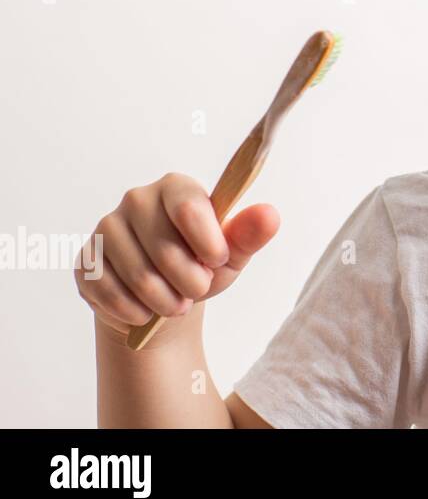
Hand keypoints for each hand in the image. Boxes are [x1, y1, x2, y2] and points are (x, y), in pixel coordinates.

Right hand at [74, 172, 279, 340]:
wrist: (163, 297)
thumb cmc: (201, 266)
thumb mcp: (232, 254)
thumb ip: (249, 234)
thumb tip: (270, 215)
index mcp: (176, 187)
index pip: (189, 207)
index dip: (208, 242)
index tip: (218, 260)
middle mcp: (137, 199)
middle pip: (164, 247)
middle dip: (190, 281)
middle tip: (198, 290)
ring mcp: (106, 228)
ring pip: (139, 275)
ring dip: (165, 301)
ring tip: (176, 304)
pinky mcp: (86, 260)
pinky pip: (110, 292)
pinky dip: (136, 311)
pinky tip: (146, 311)